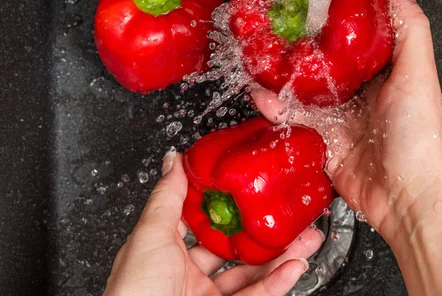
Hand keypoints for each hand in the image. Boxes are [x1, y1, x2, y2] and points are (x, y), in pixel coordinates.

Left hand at [104, 151, 323, 295]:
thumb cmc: (134, 292)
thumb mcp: (150, 234)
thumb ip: (168, 197)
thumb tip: (174, 160)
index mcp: (166, 251)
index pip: (203, 223)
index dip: (229, 207)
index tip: (251, 191)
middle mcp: (187, 273)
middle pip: (235, 249)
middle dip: (265, 233)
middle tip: (288, 218)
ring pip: (252, 273)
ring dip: (282, 256)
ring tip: (305, 239)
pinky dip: (279, 282)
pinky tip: (294, 267)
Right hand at [252, 0, 441, 239]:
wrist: (408, 196)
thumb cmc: (421, 137)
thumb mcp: (418, 73)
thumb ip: (409, 27)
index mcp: (383, 73)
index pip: (354, 37)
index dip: (333, 17)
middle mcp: (359, 93)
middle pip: (321, 62)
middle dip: (297, 46)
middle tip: (273, 28)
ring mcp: (338, 117)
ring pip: (301, 90)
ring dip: (279, 76)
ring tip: (259, 61)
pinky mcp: (322, 141)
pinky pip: (292, 119)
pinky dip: (275, 108)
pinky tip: (262, 97)